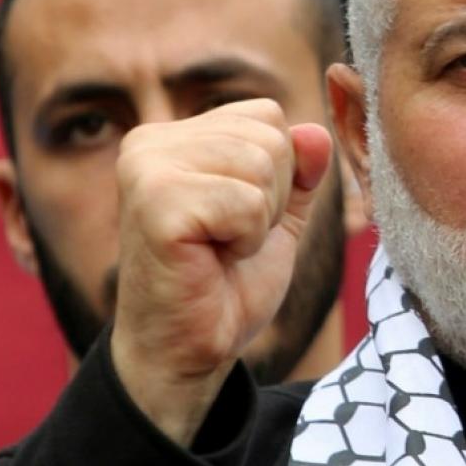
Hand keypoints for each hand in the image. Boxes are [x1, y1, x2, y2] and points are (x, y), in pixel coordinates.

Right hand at [109, 100, 331, 445]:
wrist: (189, 350)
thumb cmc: (225, 283)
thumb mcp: (276, 217)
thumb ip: (299, 172)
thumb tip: (317, 132)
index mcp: (173, 135)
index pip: (267, 115)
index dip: (279, 174)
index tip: (239, 218)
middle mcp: (150, 140)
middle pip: (270, 138)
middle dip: (271, 198)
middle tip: (230, 239)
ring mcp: (148, 169)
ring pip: (262, 166)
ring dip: (258, 222)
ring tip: (221, 248)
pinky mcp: (156, 205)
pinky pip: (245, 203)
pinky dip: (246, 240)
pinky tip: (211, 259)